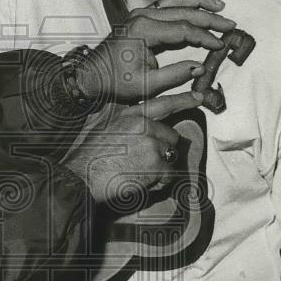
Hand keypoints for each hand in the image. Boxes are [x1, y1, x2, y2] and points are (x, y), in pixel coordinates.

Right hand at [63, 91, 202, 205]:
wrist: (80, 176)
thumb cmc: (86, 158)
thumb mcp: (100, 127)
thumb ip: (121, 121)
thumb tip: (139, 123)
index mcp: (129, 113)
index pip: (162, 103)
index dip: (183, 100)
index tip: (199, 98)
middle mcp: (142, 123)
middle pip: (170, 136)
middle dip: (162, 151)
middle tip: (143, 164)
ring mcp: (151, 141)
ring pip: (170, 156)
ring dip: (159, 168)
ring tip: (137, 174)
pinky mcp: (156, 162)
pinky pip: (169, 175)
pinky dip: (158, 183)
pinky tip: (140, 182)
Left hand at [79, 0, 234, 103]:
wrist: (92, 75)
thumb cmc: (116, 83)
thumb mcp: (146, 86)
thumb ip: (174, 76)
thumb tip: (200, 66)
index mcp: (143, 30)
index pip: (182, 29)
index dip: (204, 37)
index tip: (219, 45)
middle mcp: (142, 16)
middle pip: (183, 12)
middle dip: (209, 19)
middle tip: (230, 25)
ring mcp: (140, 13)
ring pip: (175, 1)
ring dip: (199, 2)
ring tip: (219, 7)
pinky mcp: (140, 15)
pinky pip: (166, 2)